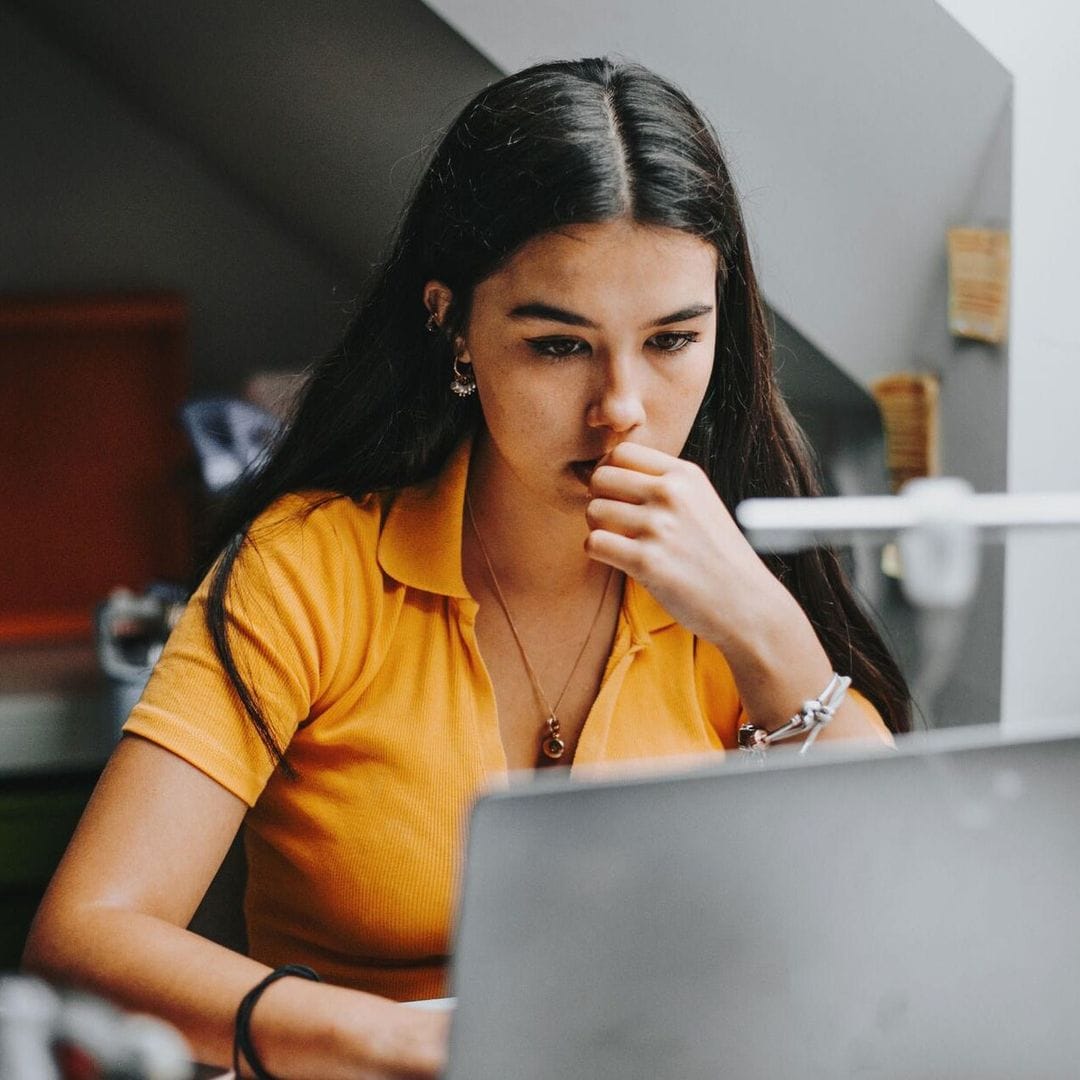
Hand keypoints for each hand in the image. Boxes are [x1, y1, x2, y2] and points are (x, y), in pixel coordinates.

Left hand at [584, 442, 782, 647]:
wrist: (747, 603)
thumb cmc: (718, 556)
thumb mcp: (701, 502)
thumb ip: (664, 484)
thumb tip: (606, 471)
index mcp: (685, 475)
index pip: (622, 452)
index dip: (608, 471)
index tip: (614, 493)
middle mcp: (671, 494)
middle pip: (601, 477)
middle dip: (598, 498)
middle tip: (612, 520)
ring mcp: (659, 527)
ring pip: (593, 510)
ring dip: (597, 527)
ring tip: (618, 541)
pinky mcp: (646, 561)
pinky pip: (594, 543)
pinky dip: (597, 552)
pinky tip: (617, 559)